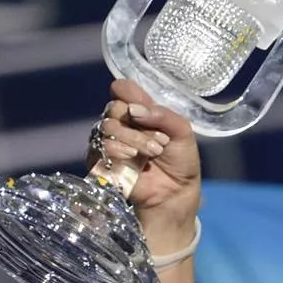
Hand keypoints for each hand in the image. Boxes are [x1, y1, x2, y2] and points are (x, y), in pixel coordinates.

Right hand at [88, 78, 201, 237]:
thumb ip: (163, 115)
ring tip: (153, 153)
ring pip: (107, 127)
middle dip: (138, 124)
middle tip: (160, 142)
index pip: (122, 90)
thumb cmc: (180, 160)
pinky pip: (99, 147)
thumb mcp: (182, 133)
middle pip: (114, 108)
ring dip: (133, 139)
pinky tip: (134, 158)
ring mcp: (107, 141)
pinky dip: (118, 151)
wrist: (175, 192)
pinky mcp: (99, 160)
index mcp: (138, 111)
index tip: (143, 110)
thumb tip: (134, 110)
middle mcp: (120, 122)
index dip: (129, 95)